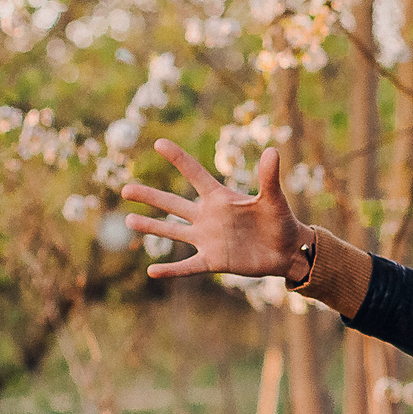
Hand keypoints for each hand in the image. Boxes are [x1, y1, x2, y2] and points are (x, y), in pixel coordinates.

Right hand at [119, 139, 309, 280]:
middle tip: (125, 189)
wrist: (287, 250)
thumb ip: (269, 178)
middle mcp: (208, 216)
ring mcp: (207, 239)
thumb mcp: (273, 199)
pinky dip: (171, 270)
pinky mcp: (213, 260)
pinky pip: (187, 266)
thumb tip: (273, 151)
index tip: (158, 142)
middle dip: (150, 196)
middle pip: (173, 204)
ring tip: (128, 221)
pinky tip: (151, 270)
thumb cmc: (281, 220)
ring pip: (173, 232)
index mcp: (220, 198)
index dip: (178, 158)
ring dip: (151, 227)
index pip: (194, 173)